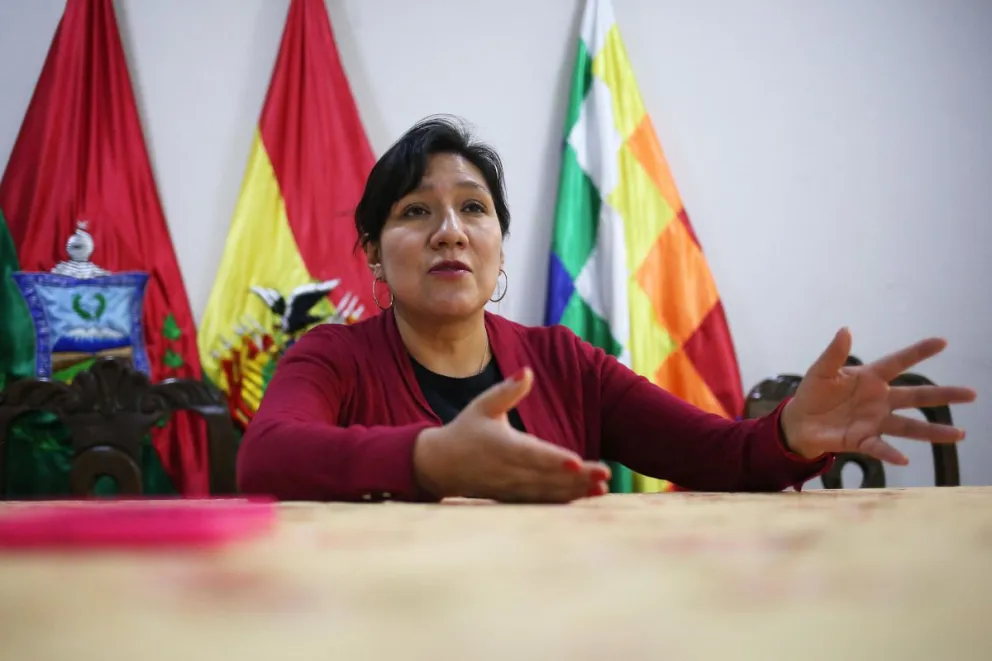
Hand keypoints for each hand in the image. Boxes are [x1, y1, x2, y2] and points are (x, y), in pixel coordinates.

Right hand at [413, 367, 610, 502]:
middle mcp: (509, 471)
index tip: (578, 462)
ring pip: (547, 492)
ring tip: (601, 488)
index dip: (556, 460)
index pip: (534, 455)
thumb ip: (508, 390)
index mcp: (502, 446)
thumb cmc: (466, 430)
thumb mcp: (483, 405)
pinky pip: (541, 501)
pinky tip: (584, 496)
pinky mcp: (513, 498)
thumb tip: (527, 372)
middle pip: (547, 476)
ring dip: (574, 491)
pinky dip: (562, 500)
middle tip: (604, 475)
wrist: (440, 465)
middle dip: (577, 478)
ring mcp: (511, 488)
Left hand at [781, 328, 976, 463]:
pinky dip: (891, 453)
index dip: (918, 352)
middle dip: (944, 395)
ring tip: (959, 433)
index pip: (898, 362)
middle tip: (972, 394)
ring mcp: (874, 421)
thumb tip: (845, 330)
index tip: (942, 342)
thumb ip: (834, 353)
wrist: (798, 422)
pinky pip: (880, 447)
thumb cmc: (813, 393)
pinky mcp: (862, 440)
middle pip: (916, 397)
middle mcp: (879, 400)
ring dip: (932, 431)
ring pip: (908, 426)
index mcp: (870, 378)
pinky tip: (904, 459)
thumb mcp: (821, 370)